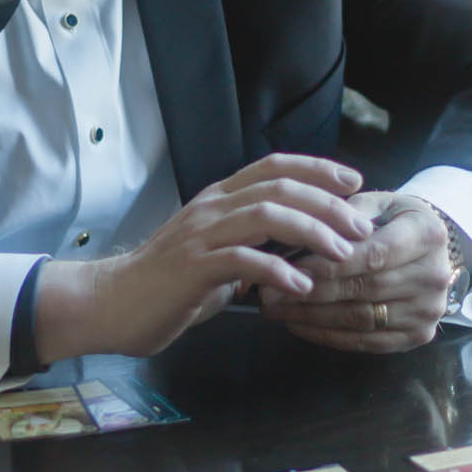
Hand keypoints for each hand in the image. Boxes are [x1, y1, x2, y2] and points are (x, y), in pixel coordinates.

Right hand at [34, 156, 373, 361]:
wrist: (111, 303)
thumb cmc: (166, 284)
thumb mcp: (216, 257)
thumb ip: (250, 249)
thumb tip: (289, 256)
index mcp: (219, 199)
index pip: (273, 168)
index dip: (316, 169)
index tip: (353, 183)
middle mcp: (212, 208)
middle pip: (279, 188)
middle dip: (327, 204)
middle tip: (360, 227)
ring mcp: (201, 235)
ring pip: (265, 215)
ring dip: (311, 231)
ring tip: (341, 254)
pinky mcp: (193, 267)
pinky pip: (243, 261)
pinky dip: (277, 271)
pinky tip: (300, 286)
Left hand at [258, 190, 457, 352]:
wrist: (432, 250)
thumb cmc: (395, 221)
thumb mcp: (377, 202)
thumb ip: (344, 212)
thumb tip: (301, 231)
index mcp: (427, 234)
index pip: (371, 255)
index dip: (327, 264)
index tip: (286, 267)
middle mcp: (435, 276)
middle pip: (363, 289)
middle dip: (311, 293)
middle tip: (268, 294)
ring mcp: (428, 310)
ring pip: (360, 319)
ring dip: (312, 317)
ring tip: (276, 309)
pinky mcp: (418, 335)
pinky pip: (366, 341)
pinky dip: (328, 336)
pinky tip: (298, 325)